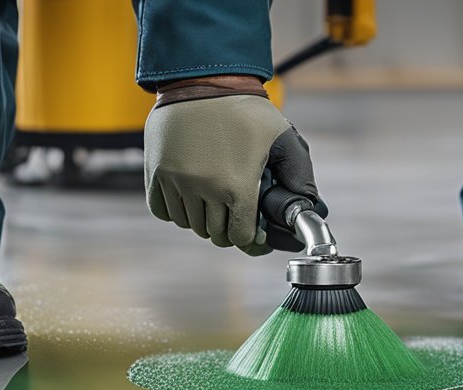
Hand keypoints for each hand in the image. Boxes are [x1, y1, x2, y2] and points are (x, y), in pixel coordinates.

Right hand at [144, 91, 320, 255]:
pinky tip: (189, 197)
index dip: (250, 238)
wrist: (202, 79)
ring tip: (213, 202)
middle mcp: (204, 189)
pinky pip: (162, 211)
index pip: (240, 237)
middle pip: (215, 233)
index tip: (254, 232)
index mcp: (236, 186)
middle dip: (228, 229)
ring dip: (202, 219)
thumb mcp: (283, 137)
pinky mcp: (155, 173)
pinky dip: (176, 211)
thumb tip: (307, 207)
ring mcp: (176, 182)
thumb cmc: (244, 108)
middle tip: (235, 215)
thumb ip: (300, 174)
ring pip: (189, 224)